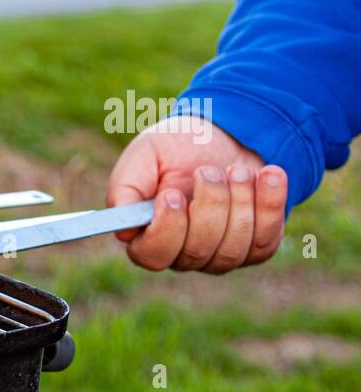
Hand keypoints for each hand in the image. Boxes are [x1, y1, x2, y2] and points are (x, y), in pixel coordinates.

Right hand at [106, 117, 287, 271]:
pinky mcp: (256, 247)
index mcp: (147, 236)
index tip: (172, 193)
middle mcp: (182, 254)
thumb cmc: (175, 148)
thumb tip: (122, 231)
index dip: (166, 229)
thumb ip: (124, 190)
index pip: (152, 256)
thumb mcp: (142, 156)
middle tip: (208, 170)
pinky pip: (265, 239)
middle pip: (197, 252)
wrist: (224, 135)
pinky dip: (269, 203)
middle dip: (209, 203)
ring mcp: (220, 255)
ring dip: (239, 200)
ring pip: (233, 247)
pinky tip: (267, 175)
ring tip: (236, 170)